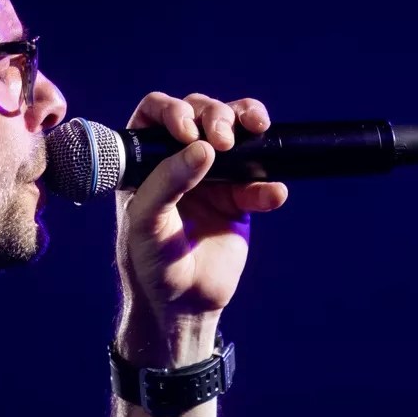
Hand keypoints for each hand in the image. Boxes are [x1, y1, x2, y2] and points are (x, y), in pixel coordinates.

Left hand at [114, 93, 288, 363]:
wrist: (182, 306)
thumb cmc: (150, 263)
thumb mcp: (147, 222)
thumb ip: (168, 182)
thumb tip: (201, 146)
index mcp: (145, 160)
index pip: (157, 113)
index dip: (175, 111)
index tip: (189, 130)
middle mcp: (177, 160)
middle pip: (201, 112)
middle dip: (216, 115)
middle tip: (224, 140)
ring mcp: (212, 177)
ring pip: (234, 132)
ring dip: (248, 124)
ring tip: (257, 132)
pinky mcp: (240, 199)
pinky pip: (261, 177)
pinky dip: (270, 181)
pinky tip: (272, 195)